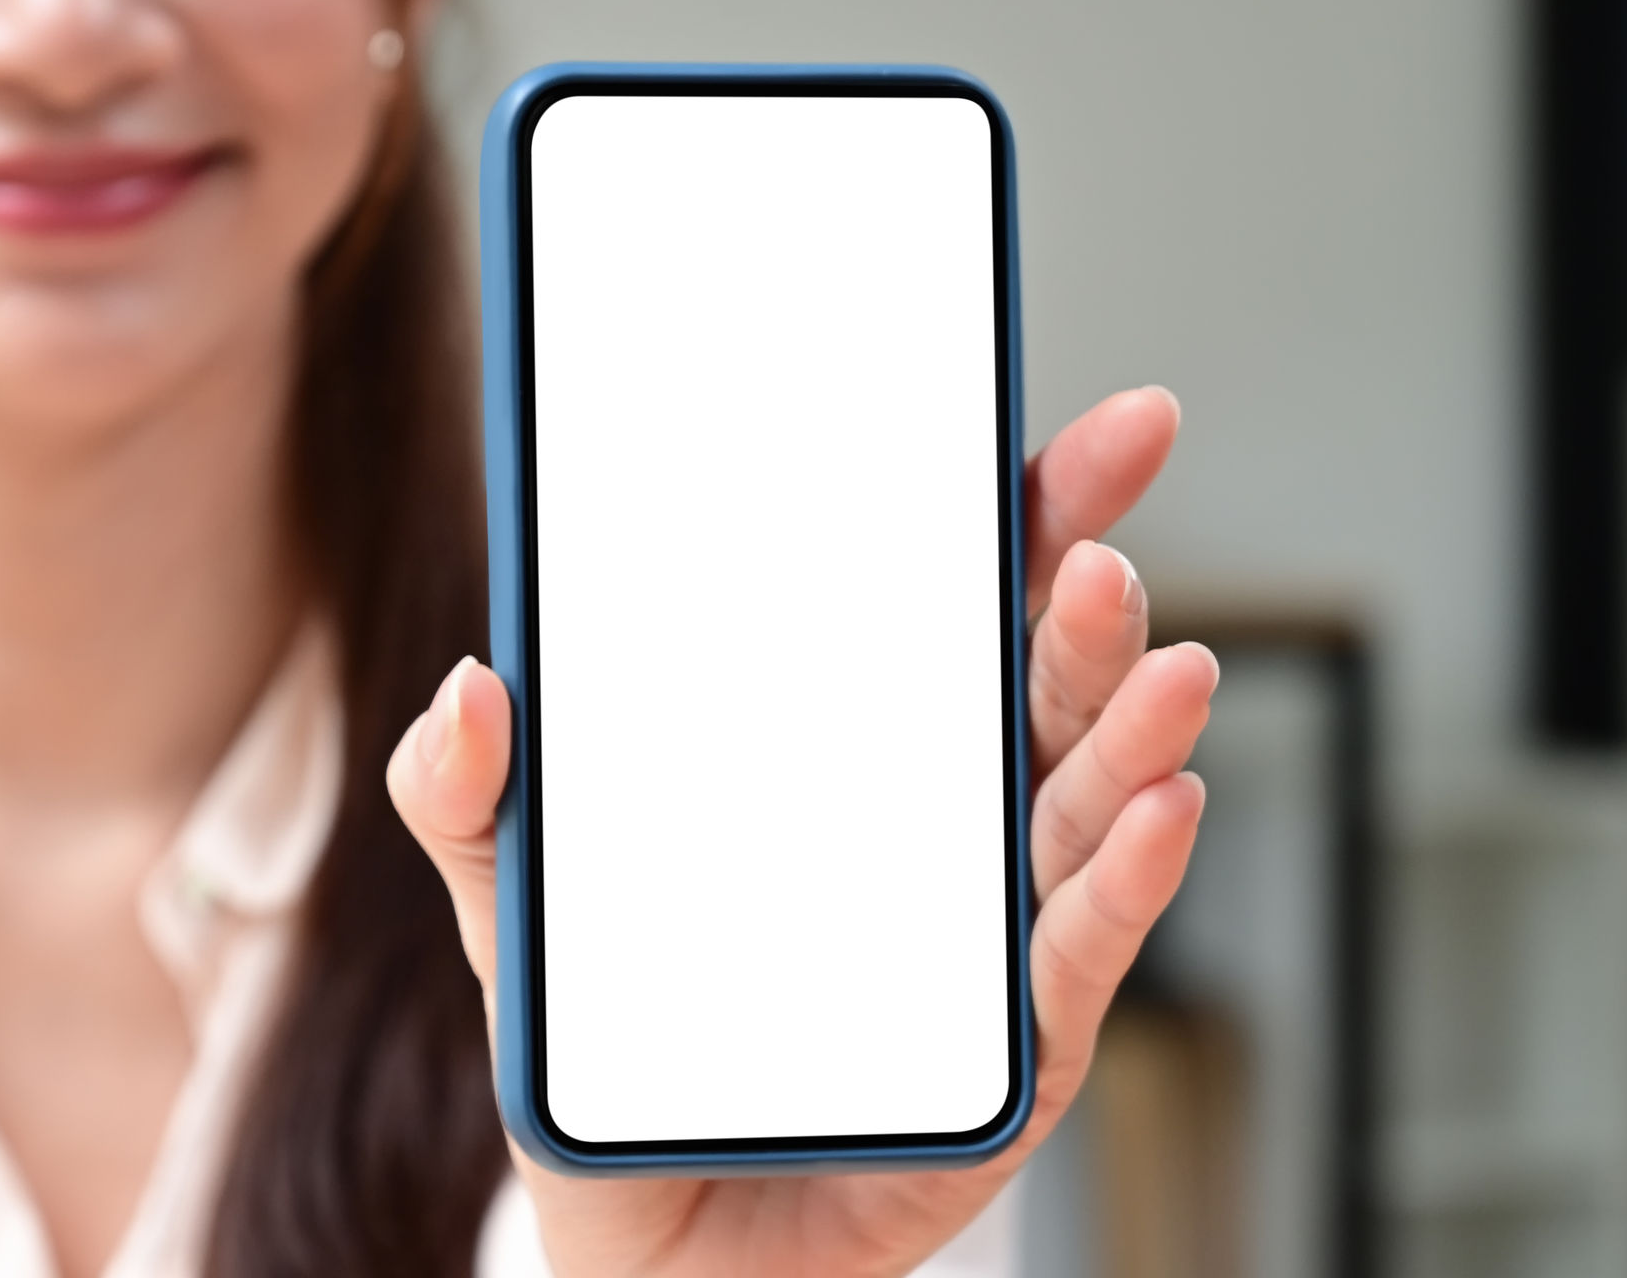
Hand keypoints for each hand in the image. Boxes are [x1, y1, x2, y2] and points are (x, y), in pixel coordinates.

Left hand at [389, 386, 1212, 1274]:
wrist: (650, 1257)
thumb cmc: (609, 1065)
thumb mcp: (508, 909)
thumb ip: (461, 797)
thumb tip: (469, 686)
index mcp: (845, 756)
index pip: (940, 605)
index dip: (1018, 513)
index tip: (1077, 432)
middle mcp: (942, 825)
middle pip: (1034, 678)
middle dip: (1086, 587)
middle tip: (1104, 525)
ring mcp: (990, 931)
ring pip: (1082, 800)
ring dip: (1130, 722)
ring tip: (1163, 657)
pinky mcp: (1013, 1054)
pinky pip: (1080, 953)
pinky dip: (1132, 877)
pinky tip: (1166, 806)